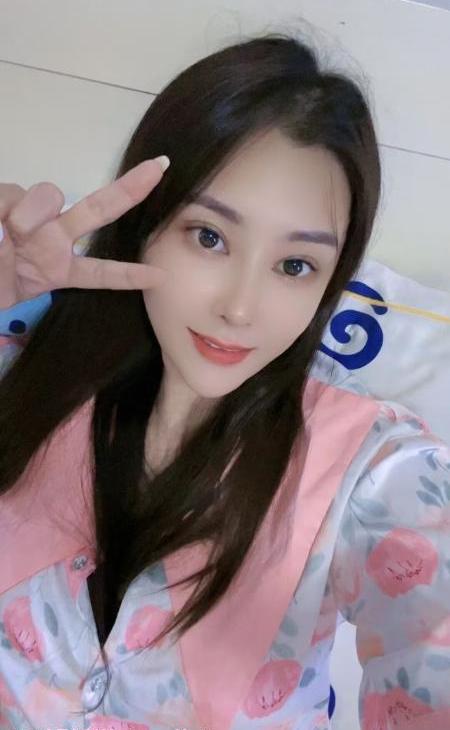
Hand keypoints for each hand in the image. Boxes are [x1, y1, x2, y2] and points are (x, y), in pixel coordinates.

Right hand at [0, 157, 169, 307]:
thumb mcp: (9, 294)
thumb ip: (38, 275)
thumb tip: (13, 231)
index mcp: (57, 270)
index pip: (99, 272)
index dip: (127, 275)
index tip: (159, 278)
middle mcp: (49, 241)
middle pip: (97, 209)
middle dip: (130, 189)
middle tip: (159, 169)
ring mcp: (27, 222)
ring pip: (47, 194)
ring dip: (35, 210)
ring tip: (14, 233)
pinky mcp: (2, 206)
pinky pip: (7, 195)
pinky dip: (4, 207)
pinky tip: (3, 227)